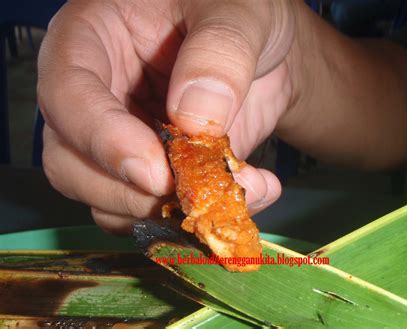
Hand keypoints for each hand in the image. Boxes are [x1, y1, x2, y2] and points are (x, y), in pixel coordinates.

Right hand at [38, 0, 298, 233]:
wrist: (267, 51)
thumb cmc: (238, 10)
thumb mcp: (236, 10)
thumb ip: (219, 53)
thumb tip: (193, 119)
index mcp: (94, 39)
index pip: (67, 94)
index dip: (101, 139)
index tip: (153, 170)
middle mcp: (100, 97)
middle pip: (71, 164)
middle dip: (129, 192)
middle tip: (190, 194)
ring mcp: (126, 141)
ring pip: (110, 201)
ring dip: (168, 214)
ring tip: (236, 193)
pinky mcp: (160, 171)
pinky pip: (159, 211)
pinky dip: (202, 215)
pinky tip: (253, 191)